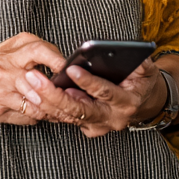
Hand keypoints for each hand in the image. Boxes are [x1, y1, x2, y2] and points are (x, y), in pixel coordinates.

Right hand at [0, 32, 67, 126]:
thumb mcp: (10, 47)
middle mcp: (5, 70)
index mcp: (12, 52)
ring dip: (49, 107)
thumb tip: (63, 61)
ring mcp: (0, 91)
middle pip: (37, 81)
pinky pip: (25, 116)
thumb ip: (35, 50)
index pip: (39, 50)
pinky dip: (36, 116)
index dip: (56, 60)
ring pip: (34, 103)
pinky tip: (40, 112)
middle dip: (54, 91)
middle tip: (67, 95)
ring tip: (57, 107)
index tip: (68, 69)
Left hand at [15, 57, 168, 137]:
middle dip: (54, 94)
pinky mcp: (89, 128)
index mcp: (127, 102)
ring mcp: (99, 126)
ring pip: (68, 116)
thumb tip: (122, 50)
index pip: (104, 93)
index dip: (88, 82)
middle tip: (35, 78)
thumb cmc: (143, 82)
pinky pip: (66, 119)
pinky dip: (50, 108)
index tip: (71, 69)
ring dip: (47, 101)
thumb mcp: (147, 69)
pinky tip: (34, 95)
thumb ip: (139, 61)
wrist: (145, 104)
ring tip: (30, 82)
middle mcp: (112, 118)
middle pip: (79, 110)